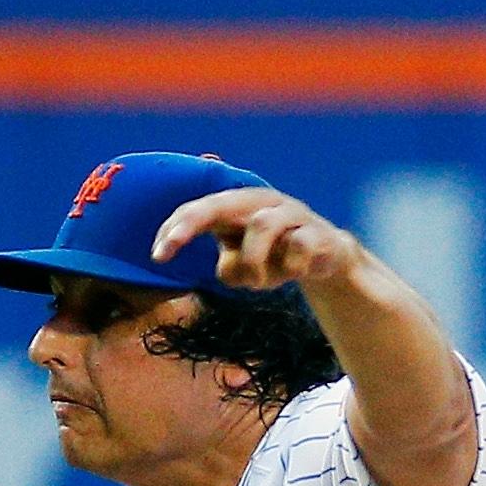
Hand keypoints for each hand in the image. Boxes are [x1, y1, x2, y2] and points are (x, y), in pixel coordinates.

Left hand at [151, 187, 362, 289]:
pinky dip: (291, 268)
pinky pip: (299, 248)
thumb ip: (230, 267)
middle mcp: (263, 202)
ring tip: (260, 284)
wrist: (328, 258)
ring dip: (254, 262)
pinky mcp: (318, 232)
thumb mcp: (245, 266)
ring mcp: (293, 214)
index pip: (199, 210)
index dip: (175, 229)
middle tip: (168, 249)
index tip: (157, 256)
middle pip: (221, 202)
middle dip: (192, 223)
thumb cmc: (276, 257)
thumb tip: (226, 268)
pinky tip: (295, 274)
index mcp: (239, 206)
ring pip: (263, 226)